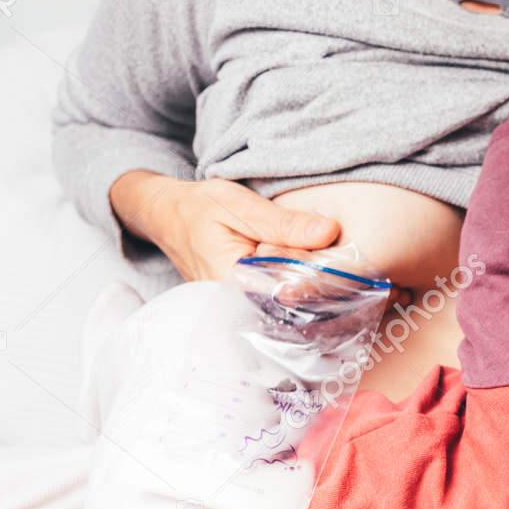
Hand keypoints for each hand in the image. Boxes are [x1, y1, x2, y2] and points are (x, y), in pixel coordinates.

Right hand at [110, 171, 341, 282]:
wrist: (166, 214)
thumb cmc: (199, 206)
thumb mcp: (241, 205)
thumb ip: (283, 223)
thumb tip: (329, 232)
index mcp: (233, 282)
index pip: (288, 292)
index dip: (318, 279)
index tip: (342, 264)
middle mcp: (235, 303)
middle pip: (290, 300)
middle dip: (317, 282)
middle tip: (342, 263)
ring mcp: (238, 304)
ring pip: (286, 299)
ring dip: (308, 282)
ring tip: (328, 264)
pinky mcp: (243, 298)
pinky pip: (276, 295)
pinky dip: (294, 281)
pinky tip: (309, 266)